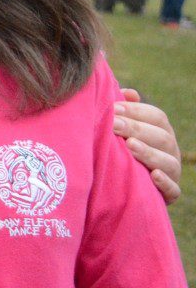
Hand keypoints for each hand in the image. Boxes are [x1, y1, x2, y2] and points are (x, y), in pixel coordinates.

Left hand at [113, 88, 181, 204]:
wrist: (122, 185)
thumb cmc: (120, 148)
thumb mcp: (121, 129)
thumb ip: (125, 111)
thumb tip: (129, 93)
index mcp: (160, 131)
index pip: (156, 116)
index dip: (136, 111)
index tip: (113, 108)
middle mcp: (170, 150)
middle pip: (162, 136)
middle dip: (137, 129)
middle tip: (114, 125)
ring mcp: (172, 172)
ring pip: (169, 161)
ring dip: (150, 153)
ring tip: (130, 145)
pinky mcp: (169, 194)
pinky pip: (173, 189)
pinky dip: (165, 183)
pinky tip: (154, 174)